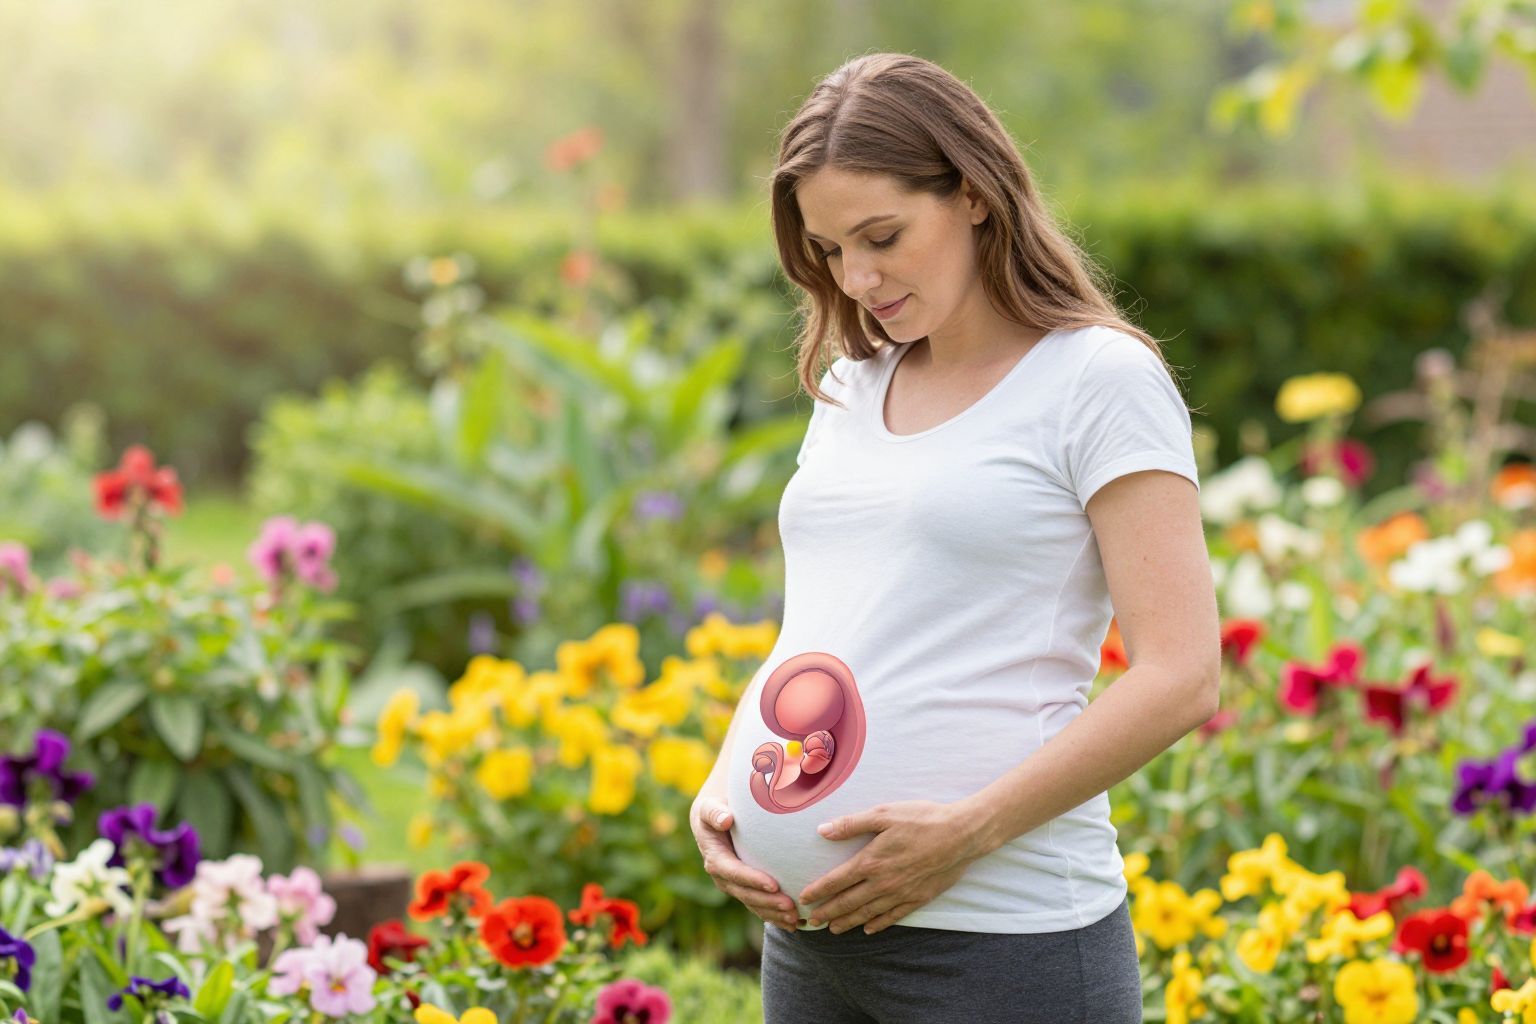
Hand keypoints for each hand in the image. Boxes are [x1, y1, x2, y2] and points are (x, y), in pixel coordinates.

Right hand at [689, 796, 801, 931]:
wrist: (713, 819)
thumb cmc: (714, 810)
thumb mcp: (709, 808)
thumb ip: (714, 812)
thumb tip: (726, 819)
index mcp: (715, 859)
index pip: (735, 873)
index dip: (753, 880)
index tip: (774, 885)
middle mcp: (723, 877)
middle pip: (746, 894)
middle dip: (768, 903)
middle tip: (791, 906)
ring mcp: (734, 886)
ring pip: (754, 905)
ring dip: (774, 914)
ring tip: (796, 919)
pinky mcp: (744, 889)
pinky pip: (759, 906)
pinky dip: (775, 916)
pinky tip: (795, 924)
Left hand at [798, 799, 988, 934]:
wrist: (961, 834)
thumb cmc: (922, 819)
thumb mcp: (884, 813)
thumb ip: (852, 824)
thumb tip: (822, 830)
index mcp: (871, 861)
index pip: (837, 881)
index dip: (818, 891)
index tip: (804, 898)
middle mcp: (883, 882)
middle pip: (848, 902)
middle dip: (827, 912)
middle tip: (811, 921)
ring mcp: (901, 893)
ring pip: (868, 913)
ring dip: (848, 922)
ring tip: (833, 929)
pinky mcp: (918, 898)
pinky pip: (893, 917)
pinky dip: (878, 924)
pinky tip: (869, 929)